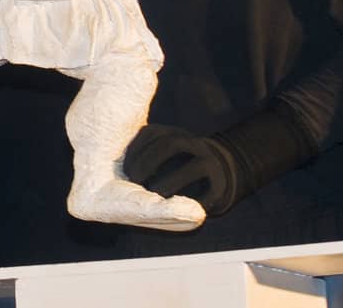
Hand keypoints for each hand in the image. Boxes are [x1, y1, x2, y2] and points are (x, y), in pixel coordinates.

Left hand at [124, 107, 317, 217]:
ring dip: (166, 184)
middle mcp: (195, 144)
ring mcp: (211, 164)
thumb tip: (118, 168)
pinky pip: (203, 195)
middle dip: (147, 163)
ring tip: (151, 197)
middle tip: (133, 182)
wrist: (224, 173)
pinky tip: (171, 209)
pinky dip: (186, 203)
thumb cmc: (182, 164)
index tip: (123, 169)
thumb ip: (148, 152)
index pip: (151, 134)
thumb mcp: (167, 150)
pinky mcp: (221, 188)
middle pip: (169, 145)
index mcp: (177, 134)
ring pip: (188, 170)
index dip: (135, 150)